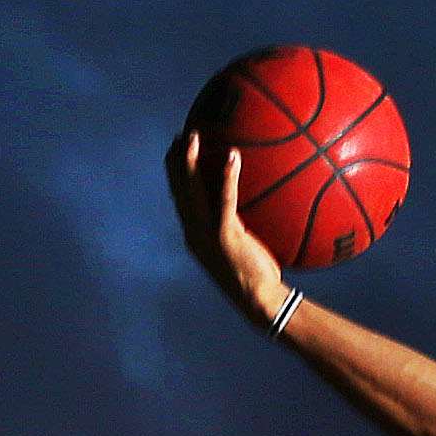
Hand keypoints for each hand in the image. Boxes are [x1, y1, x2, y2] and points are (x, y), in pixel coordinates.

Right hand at [165, 125, 297, 331]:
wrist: (260, 302)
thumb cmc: (258, 275)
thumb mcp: (246, 247)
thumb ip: (242, 224)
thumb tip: (260, 203)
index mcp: (195, 232)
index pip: (178, 196)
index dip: (174, 171)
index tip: (178, 147)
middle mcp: (194, 231)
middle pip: (177, 188)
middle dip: (176, 159)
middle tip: (182, 133)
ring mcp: (206, 233)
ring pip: (190, 190)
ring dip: (189, 160)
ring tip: (194, 135)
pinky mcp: (224, 236)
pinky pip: (223, 200)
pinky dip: (225, 177)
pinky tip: (233, 156)